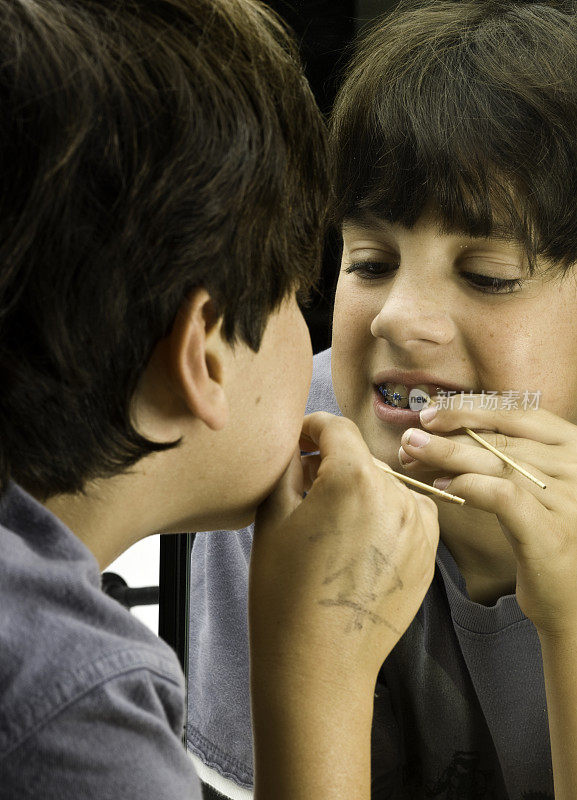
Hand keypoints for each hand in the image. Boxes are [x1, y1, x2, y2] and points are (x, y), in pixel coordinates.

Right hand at [250, 411, 438, 689]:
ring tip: (330, 528)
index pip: (335, 428)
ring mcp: (420, 528)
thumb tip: (301, 446)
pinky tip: (357, 546)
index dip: (311, 428)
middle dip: (332, 465)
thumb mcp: (272, 517)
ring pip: (385, 487)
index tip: (298, 441)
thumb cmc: (285, 593)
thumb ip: (289, 466)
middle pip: (360, 459)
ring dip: (359, 493)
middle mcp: (397, 496)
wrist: (318, 666)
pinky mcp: (430, 555)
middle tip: (303, 491)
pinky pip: (407, 516)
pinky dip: (385, 518)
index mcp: (354, 479)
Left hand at [398, 397, 576, 635]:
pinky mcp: (553, 533)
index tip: (430, 414)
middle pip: (500, 439)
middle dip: (448, 437)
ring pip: (496, 463)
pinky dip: (469, 486)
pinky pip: (503, 496)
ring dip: (447, 456)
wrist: (573, 598)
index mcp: (574, 446)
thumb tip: (440, 432)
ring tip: (411, 456)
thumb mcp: (532, 487)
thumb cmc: (543, 536)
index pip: (517, 413)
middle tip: (408, 440)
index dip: (469, 409)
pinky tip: (441, 488)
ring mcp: (570, 499)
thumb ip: (505, 456)